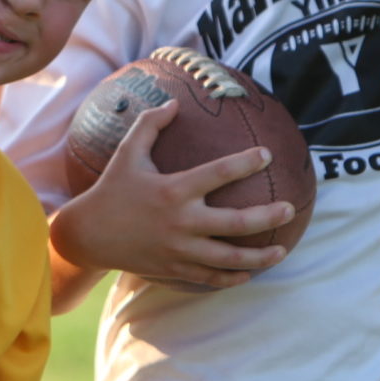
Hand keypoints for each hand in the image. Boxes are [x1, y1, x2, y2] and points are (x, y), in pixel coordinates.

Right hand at [51, 98, 294, 289]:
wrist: (89, 236)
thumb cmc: (112, 190)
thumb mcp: (127, 153)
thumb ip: (150, 125)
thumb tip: (174, 103)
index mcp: (173, 190)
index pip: (218, 174)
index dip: (245, 163)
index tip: (266, 155)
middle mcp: (181, 222)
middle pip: (235, 223)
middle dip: (267, 217)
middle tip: (290, 209)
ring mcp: (179, 250)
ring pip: (228, 258)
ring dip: (258, 256)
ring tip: (281, 250)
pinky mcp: (175, 269)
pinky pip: (210, 278)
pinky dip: (233, 278)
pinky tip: (250, 273)